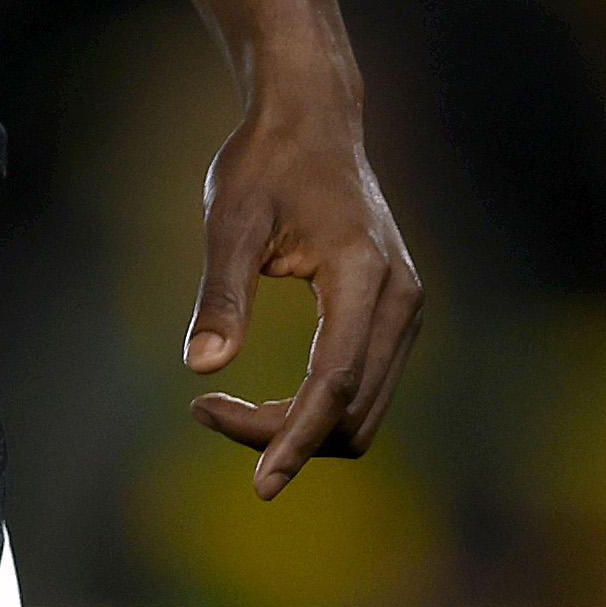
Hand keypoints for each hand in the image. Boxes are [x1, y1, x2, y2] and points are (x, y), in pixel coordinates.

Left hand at [182, 68, 422, 495]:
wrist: (314, 120)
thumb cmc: (267, 162)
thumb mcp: (231, 220)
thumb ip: (221, 293)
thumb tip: (200, 366)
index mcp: (363, 274)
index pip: (335, 383)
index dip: (296, 440)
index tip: (259, 486)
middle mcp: (400, 299)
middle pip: (351, 411)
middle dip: (283, 435)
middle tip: (203, 410)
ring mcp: (405, 310)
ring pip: (362, 412)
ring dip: (300, 430)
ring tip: (220, 407)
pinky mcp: (394, 317)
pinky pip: (363, 390)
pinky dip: (317, 410)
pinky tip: (263, 400)